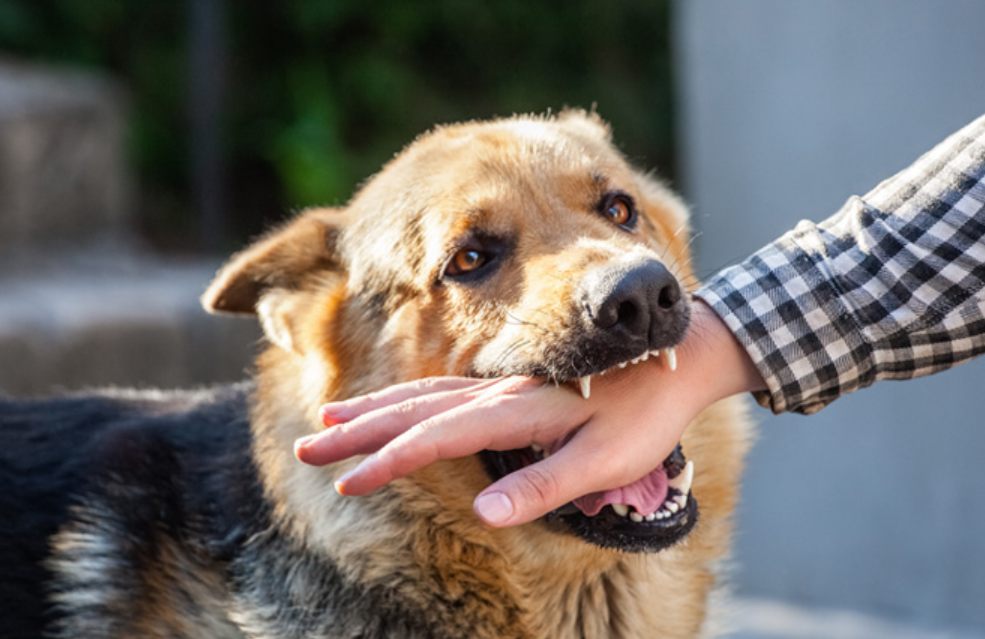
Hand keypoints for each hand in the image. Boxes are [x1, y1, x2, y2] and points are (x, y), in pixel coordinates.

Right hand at [294, 301, 764, 526]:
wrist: (680, 356)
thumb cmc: (646, 415)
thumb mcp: (606, 460)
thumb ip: (545, 484)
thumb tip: (485, 513)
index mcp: (518, 411)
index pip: (438, 438)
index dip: (389, 461)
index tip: (348, 481)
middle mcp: (500, 392)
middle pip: (414, 410)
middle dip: (358, 430)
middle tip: (308, 445)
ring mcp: (503, 385)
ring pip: (423, 394)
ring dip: (374, 409)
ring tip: (331, 418)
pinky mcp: (511, 386)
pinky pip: (446, 391)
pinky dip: (408, 400)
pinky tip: (395, 407)